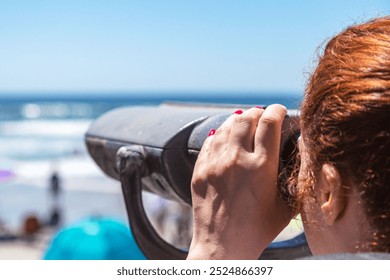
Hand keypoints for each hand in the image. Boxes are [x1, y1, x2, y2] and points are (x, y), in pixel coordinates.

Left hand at [187, 104, 291, 258]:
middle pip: (246, 118)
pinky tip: (226, 138)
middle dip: (257, 112)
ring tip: (245, 123)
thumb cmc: (257, 230)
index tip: (279, 110)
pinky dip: (220, 135)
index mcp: (261, 167)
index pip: (269, 122)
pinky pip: (210, 141)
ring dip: (238, 120)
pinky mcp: (200, 171)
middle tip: (261, 116)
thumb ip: (293, 180)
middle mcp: (236, 161)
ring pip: (226, 126)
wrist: (221, 246)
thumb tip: (298, 158)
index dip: (276, 110)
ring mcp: (215, 164)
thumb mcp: (285, 208)